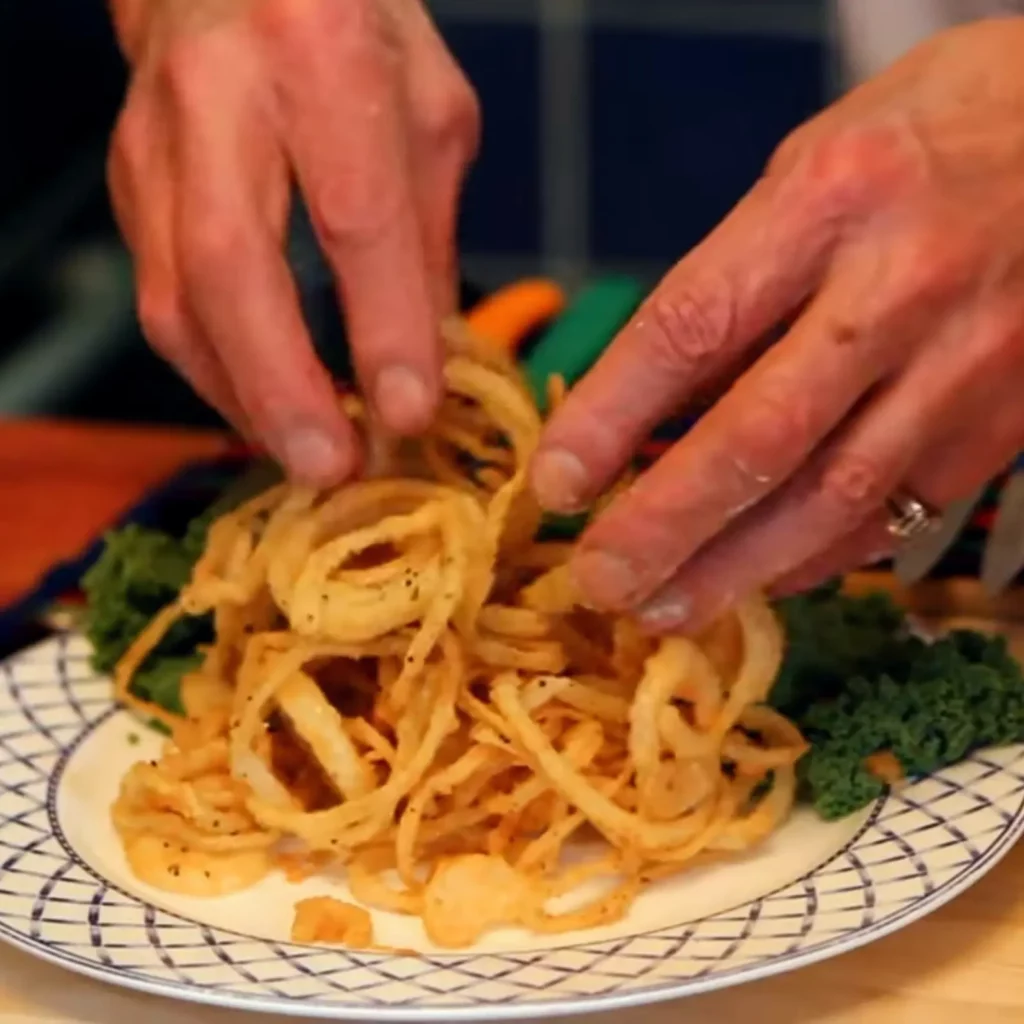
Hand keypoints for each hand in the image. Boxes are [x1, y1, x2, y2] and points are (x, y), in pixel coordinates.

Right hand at [107, 0, 478, 483]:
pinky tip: (262, 409)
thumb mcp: (431, 112)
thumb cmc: (353, 31)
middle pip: (231, 266)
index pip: (354, 217)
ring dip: (242, 397)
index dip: (384, 329)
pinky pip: (163, 299)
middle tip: (333, 467)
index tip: (412, 413)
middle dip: (284, 387)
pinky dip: (217, 371)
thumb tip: (430, 357)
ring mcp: (157, 144)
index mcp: (321, 56)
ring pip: (177, 298)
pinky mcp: (130, 185)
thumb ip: (429, 233)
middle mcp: (219, 96)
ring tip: (304, 458)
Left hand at [531, 18, 1023, 630]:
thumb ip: (736, 282)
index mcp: (832, 200)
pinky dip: (817, 557)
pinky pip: (897, 510)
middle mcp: (902, 289)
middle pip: (761, 436)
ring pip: (834, 498)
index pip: (693, 326)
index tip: (556, 481)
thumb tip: (648, 403)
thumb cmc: (930, 135)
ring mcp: (966, 365)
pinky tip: (760, 581)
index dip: (611, 416)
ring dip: (735, 569)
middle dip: (665, 524)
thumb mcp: (811, 168)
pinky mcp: (1005, 422)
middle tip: (597, 581)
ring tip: (663, 612)